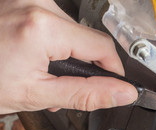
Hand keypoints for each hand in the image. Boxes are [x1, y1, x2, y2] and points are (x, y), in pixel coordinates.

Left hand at [0, 0, 137, 113]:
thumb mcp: (35, 95)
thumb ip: (86, 94)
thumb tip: (122, 92)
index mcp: (43, 28)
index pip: (103, 47)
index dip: (113, 70)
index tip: (113, 85)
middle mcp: (37, 3)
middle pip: (87, 37)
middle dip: (82, 66)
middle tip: (62, 87)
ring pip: (71, 30)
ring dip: (65, 54)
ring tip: (42, 74)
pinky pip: (53, 21)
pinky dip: (51, 42)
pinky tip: (33, 57)